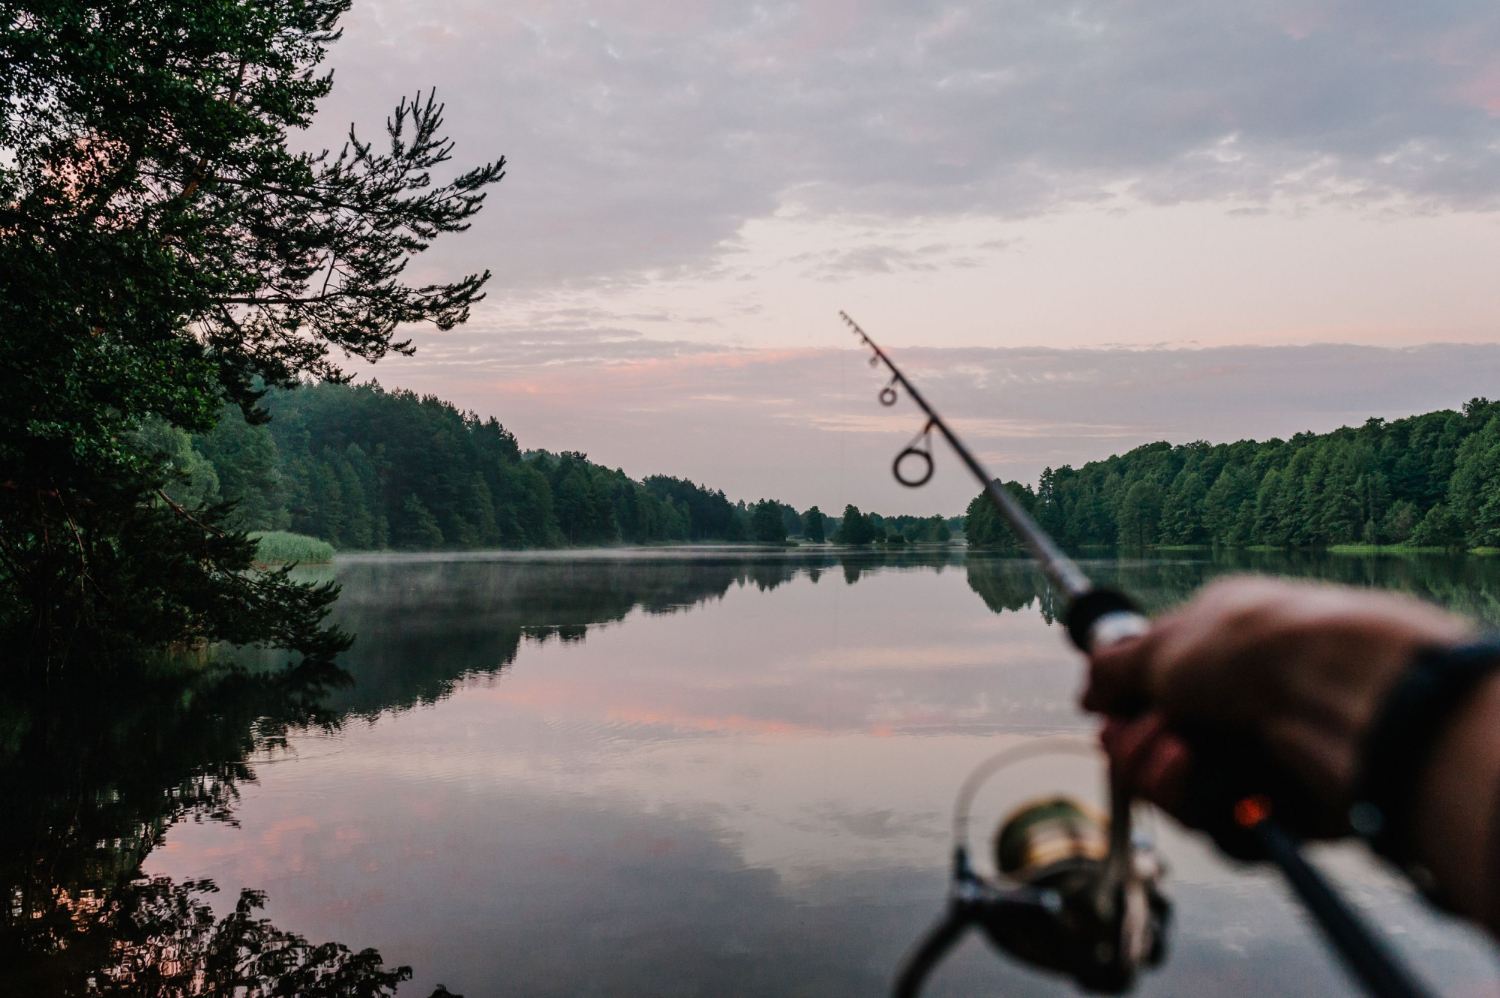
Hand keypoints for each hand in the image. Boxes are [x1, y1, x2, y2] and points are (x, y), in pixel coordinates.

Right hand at [1084, 576, 1472, 829]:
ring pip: (1178, 793)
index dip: (1121, 706)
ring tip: (1179, 752)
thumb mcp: (1163, 645)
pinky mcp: (1278, 812)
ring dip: (1158, 774)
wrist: (1340, 697)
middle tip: (1143, 731)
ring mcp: (1258, 759)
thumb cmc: (1256, 651)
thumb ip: (1114, 669)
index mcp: (1220, 650)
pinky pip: (1214, 827)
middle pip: (1155, 747)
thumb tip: (1090, 694)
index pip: (1153, 689)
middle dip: (1132, 745)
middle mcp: (1240, 705)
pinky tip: (1200, 777)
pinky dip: (1195, 804)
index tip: (1103, 710)